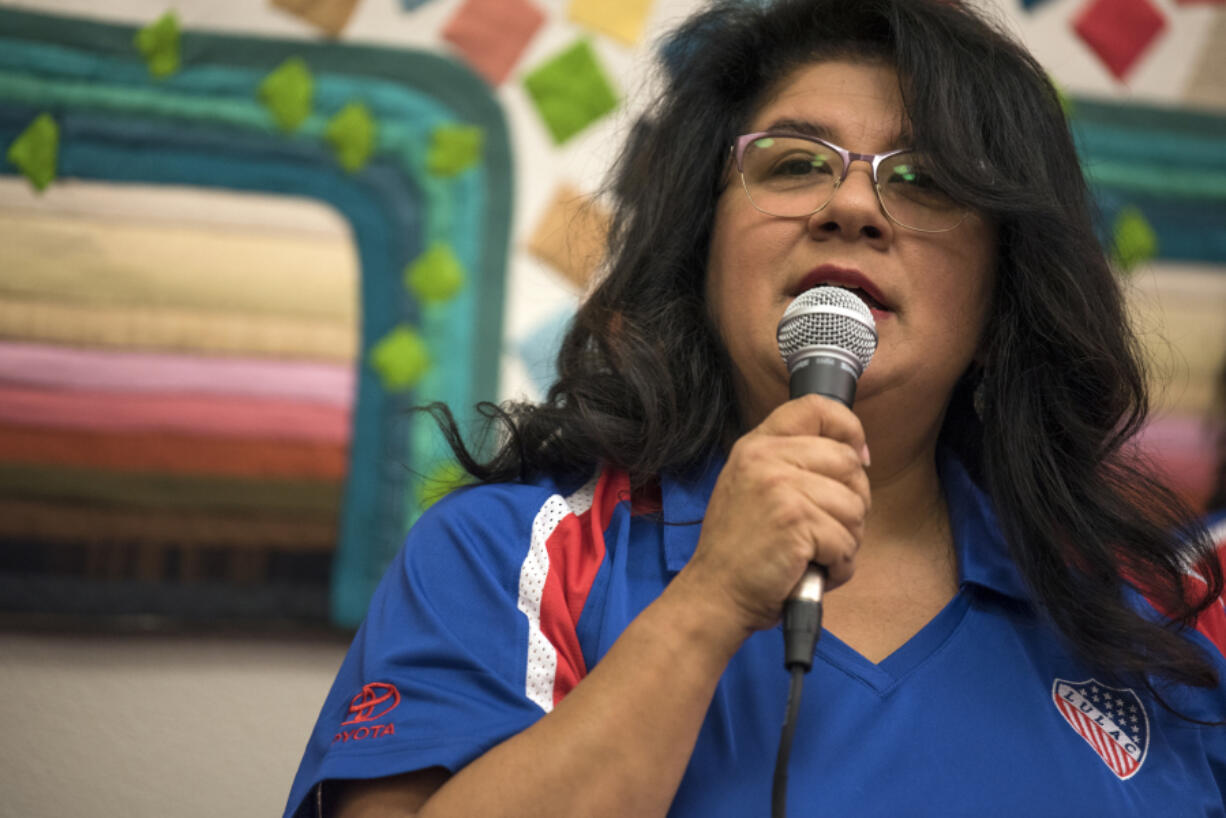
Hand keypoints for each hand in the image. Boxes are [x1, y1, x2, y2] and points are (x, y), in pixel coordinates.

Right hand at [677, 394, 870, 634]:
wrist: (715, 593)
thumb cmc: (741, 549)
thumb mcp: (752, 486)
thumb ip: (792, 463)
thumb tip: (856, 456)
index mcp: (757, 446)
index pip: (816, 408)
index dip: (849, 429)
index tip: (857, 457)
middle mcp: (766, 458)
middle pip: (848, 461)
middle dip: (853, 502)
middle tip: (827, 529)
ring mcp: (781, 487)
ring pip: (855, 506)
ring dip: (846, 540)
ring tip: (814, 554)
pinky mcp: (796, 521)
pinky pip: (847, 541)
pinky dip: (839, 566)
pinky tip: (813, 570)